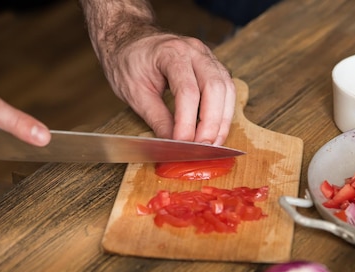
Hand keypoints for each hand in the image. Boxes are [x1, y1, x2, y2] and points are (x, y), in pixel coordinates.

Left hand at [103, 33, 235, 145]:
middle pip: (214, 88)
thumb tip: (173, 145)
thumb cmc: (129, 62)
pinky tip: (215, 130)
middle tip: (202, 148)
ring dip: (222, 120)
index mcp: (171, 53)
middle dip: (211, 123)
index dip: (187, 122)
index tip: (183, 144)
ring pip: (226, 89)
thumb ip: (157, 119)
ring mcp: (207, 57)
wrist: (130, 39)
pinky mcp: (213, 66)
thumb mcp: (135, 93)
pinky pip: (226, 90)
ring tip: (212, 144)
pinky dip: (223, 112)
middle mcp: (195, 51)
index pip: (187, 91)